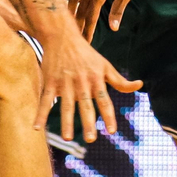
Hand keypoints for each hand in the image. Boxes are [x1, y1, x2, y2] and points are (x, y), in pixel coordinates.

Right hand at [33, 20, 140, 142]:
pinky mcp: (50, 82)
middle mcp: (81, 82)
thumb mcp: (105, 65)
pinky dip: (40, 114)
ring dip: (66, 122)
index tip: (112, 131)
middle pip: (85, 105)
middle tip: (91, 139)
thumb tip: (140, 85)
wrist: (62, 37)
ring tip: (67, 139)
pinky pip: (45, 100)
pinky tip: (36, 128)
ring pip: (65, 105)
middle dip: (88, 122)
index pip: (104, 100)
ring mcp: (64, 83)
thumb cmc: (87, 54)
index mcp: (96, 80)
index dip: (108, 115)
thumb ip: (120, 80)